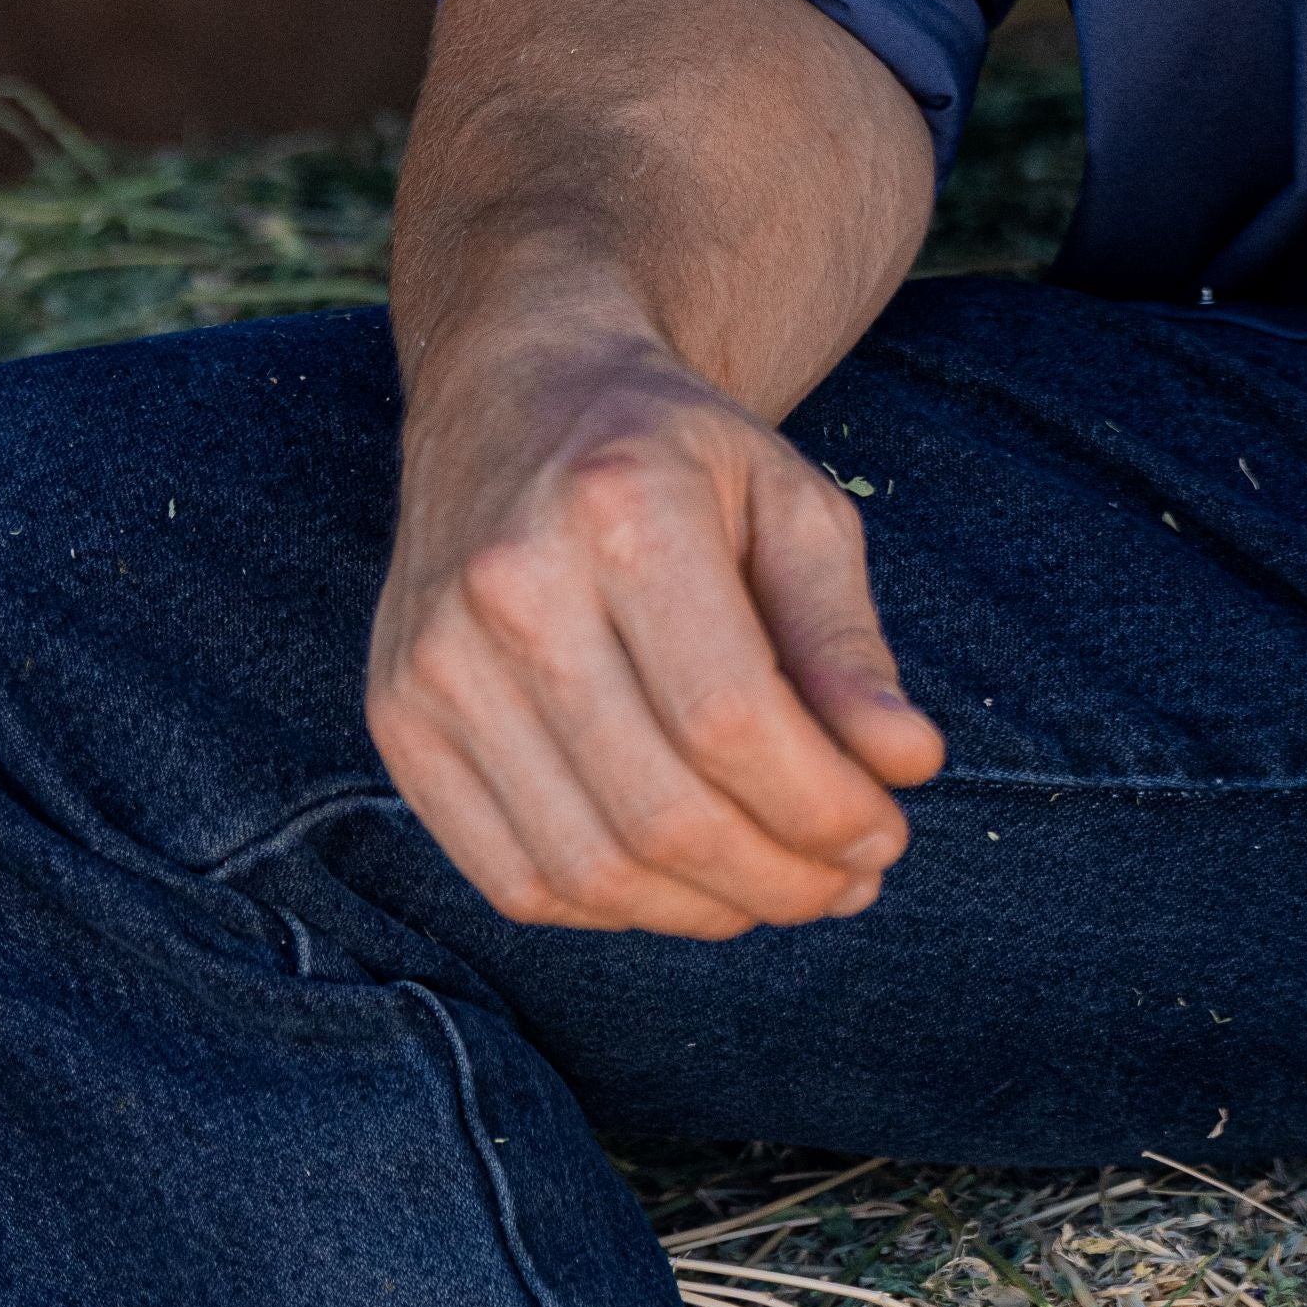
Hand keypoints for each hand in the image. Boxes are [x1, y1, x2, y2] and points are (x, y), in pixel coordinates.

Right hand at [367, 313, 945, 936]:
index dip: (822, 807)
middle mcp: (509, 587)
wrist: (514, 397)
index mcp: (621, 508)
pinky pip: (514, 875)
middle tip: (848, 883)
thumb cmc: (673, 456)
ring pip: (586, 866)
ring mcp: (435, 661)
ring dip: (707, 909)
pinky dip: (616, 907)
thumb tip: (908, 765)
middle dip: (779, 877)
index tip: (886, 835)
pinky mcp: (398, 719)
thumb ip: (847, 637)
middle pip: (659, 810)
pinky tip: (685, 880)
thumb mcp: (790, 503)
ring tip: (782, 887)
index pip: (729, 718)